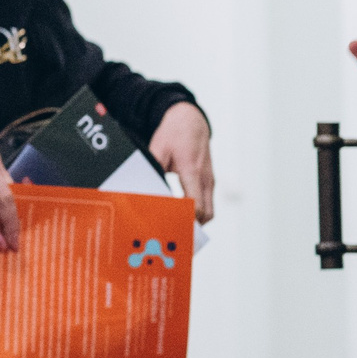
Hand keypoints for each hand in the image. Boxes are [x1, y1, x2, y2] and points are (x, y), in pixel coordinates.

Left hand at [147, 103, 215, 222]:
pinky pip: (207, 203)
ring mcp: (209, 180)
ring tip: (176, 229)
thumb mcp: (158, 148)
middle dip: (193, 227)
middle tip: (174, 236)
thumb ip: (154, 170)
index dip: (187, 220)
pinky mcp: (209, 181)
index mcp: (192, 170)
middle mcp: (205, 178)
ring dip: (196, 221)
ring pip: (209, 211)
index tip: (174, 229)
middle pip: (206, 214)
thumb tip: (146, 191)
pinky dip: (198, 212)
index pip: (196, 204)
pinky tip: (182, 216)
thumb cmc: (174, 134)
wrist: (190, 120)